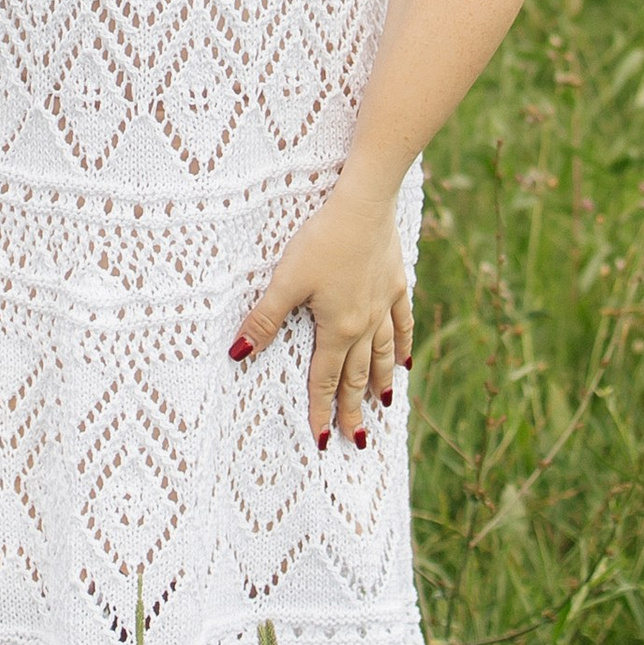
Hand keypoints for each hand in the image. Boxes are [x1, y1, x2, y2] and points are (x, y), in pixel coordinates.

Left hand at [232, 188, 411, 450]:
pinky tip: (405, 362)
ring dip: (380, 383)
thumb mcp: (286, 280)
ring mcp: (383, 305)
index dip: (320, 410)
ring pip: (382, 355)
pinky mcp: (396, 284)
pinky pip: (401, 324)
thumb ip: (264, 319)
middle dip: (353, 409)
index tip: (323, 440)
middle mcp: (364, 325)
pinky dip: (402, 345)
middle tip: (356, 439)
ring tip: (382, 407)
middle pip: (357, 376)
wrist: (366, 204)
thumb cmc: (323, 239)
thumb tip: (238, 354)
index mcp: (338, 329)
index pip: (325, 380)